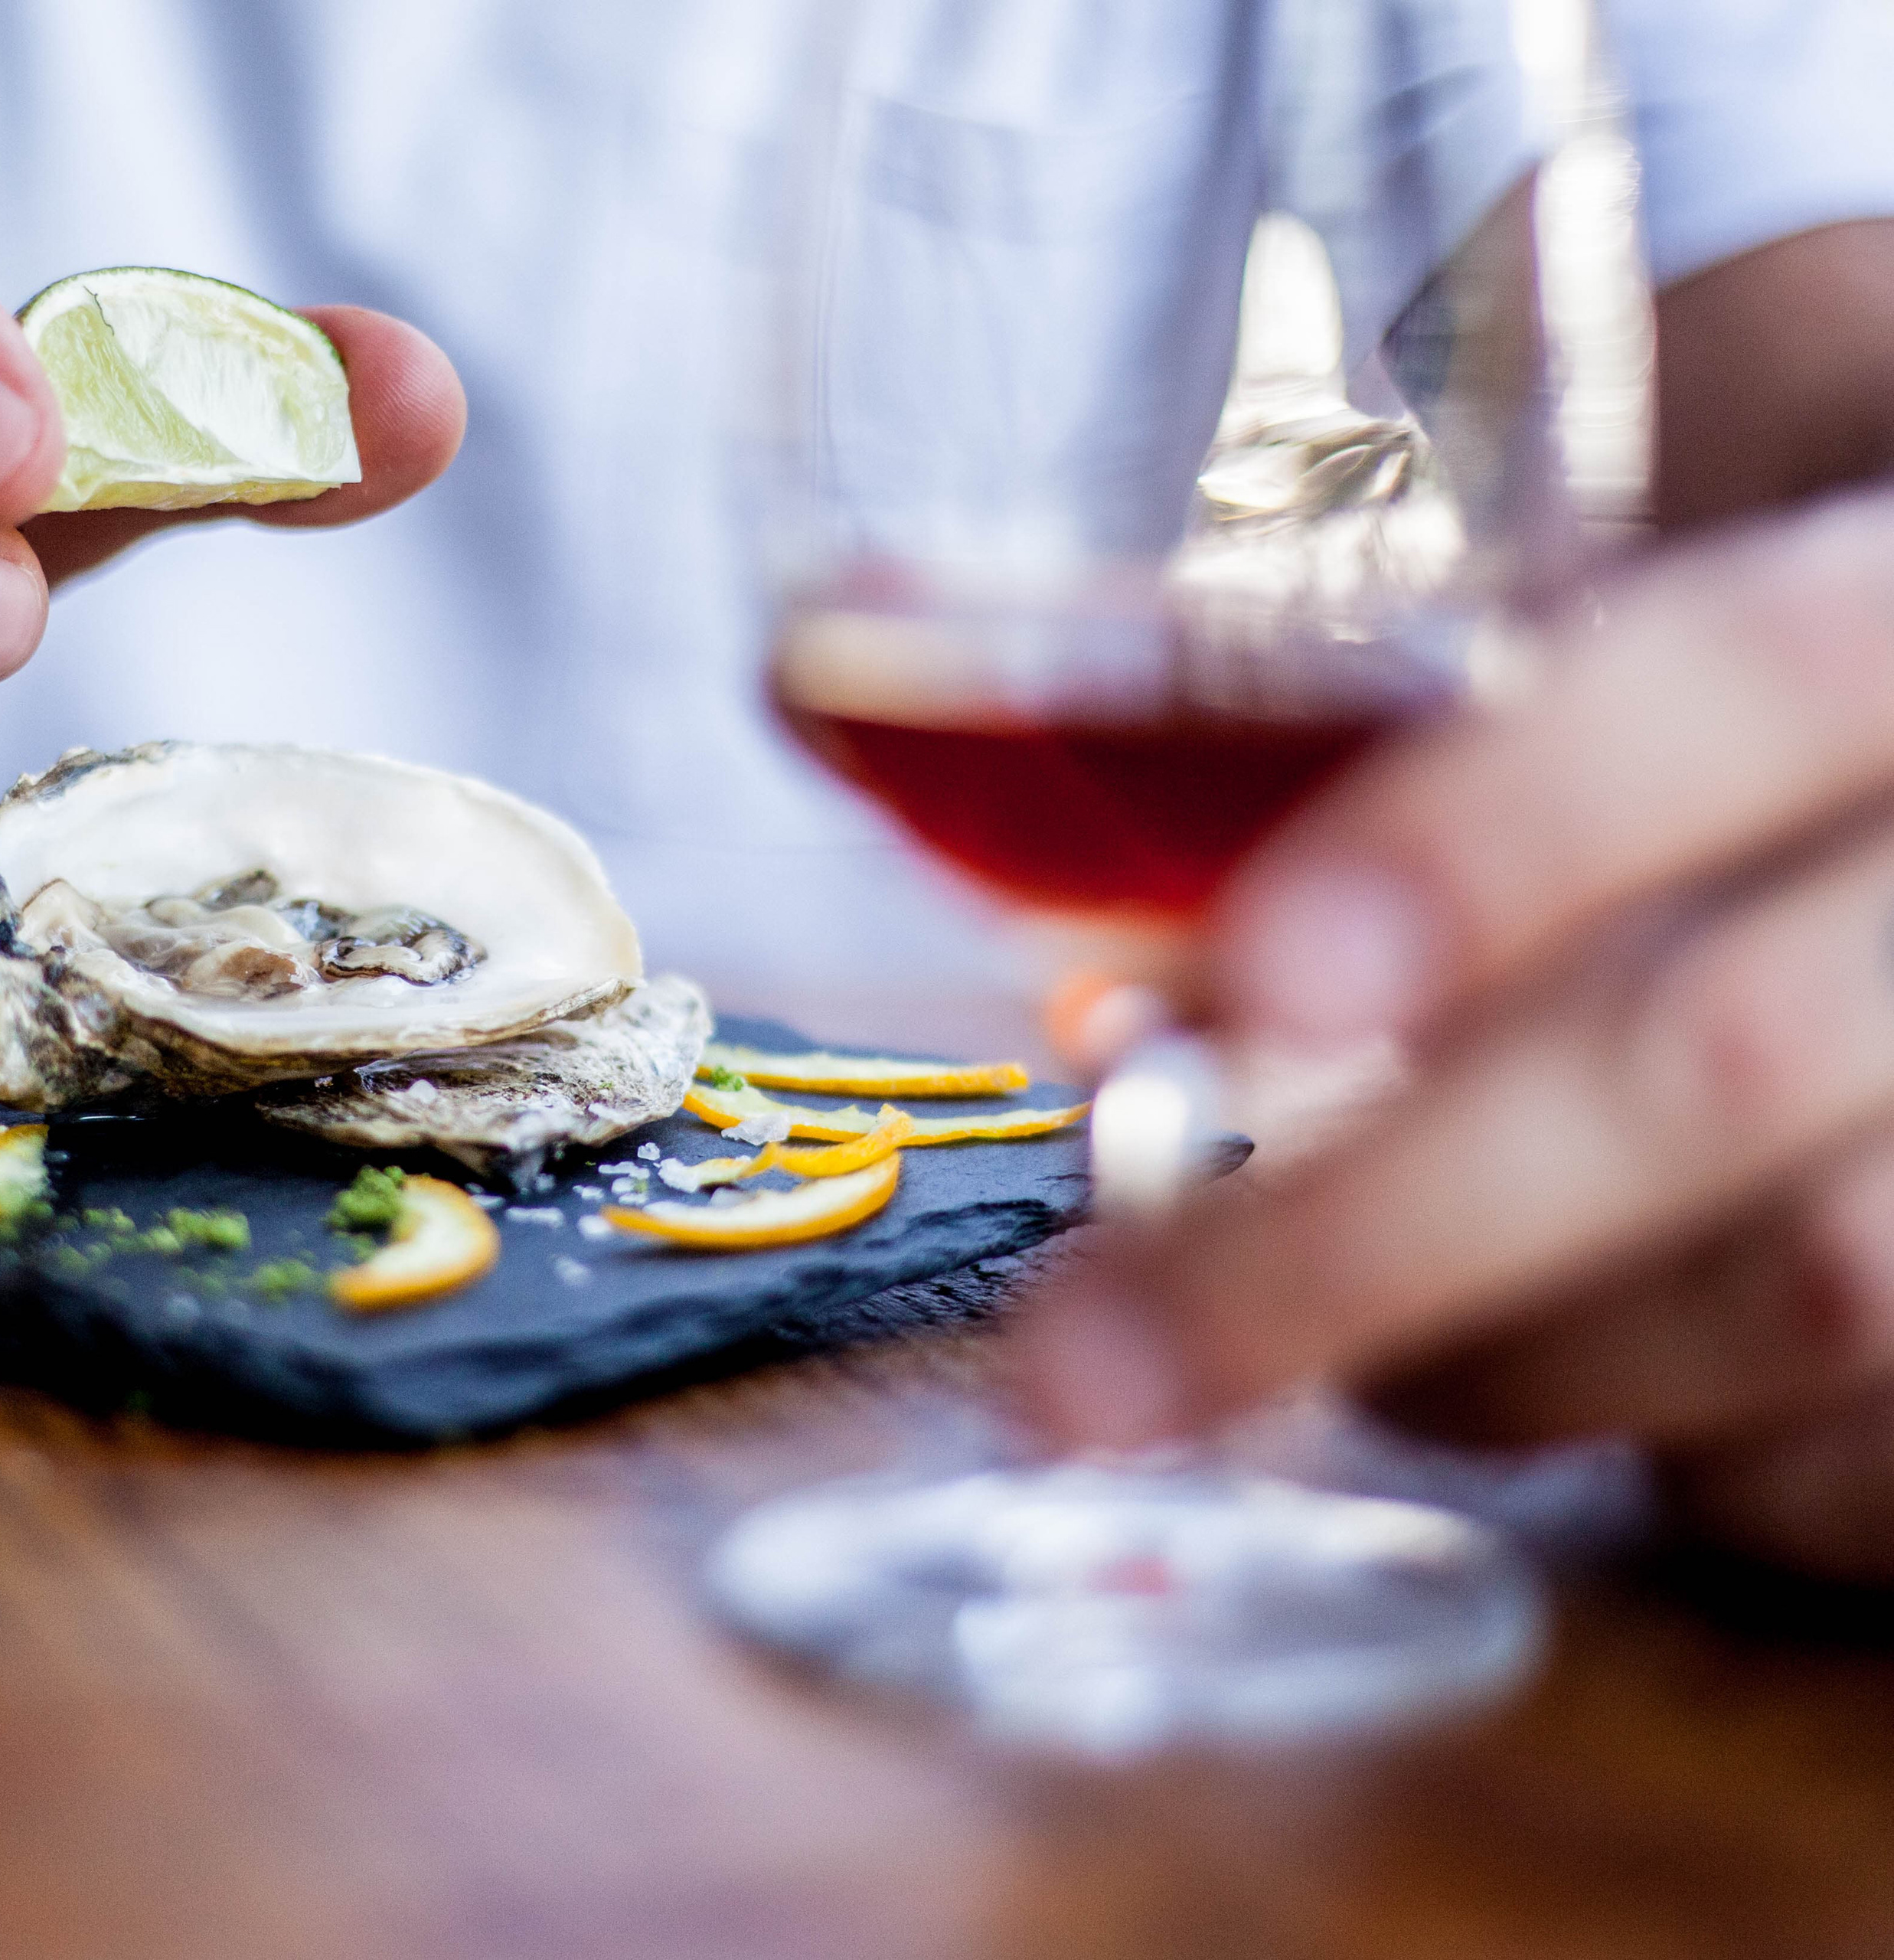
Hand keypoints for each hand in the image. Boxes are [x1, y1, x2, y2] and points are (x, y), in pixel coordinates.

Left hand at [1017, 487, 1893, 1584]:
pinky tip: (1563, 1381)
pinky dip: (1671, 1460)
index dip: (1498, 835)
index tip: (1251, 995)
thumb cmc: (1726, 657)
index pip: (1736, 682)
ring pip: (1809, 1295)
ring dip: (1485, 1358)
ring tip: (1319, 1342)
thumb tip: (820, 653)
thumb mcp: (1581, 573)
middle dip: (1354, 1238)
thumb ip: (1270, 641)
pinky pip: (1862, 1468)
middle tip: (1075, 1368)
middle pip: (1719, 1060)